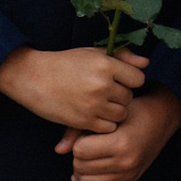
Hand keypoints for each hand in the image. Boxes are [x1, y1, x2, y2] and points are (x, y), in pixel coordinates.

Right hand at [0, 45, 146, 131]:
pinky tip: (92, 115)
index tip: (118, 81)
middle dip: (120, 97)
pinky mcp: (84, 120)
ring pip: (121, 114)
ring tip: (98, 104)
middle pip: (129, 98)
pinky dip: (103, 124)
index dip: (130, 81)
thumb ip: (122, 57)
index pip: (138, 79)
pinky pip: (108, 128)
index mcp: (105, 64)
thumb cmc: (65, 63)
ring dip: (113, 112)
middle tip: (104, 93)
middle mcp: (102, 84)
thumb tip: (146, 63)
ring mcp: (93, 104)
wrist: (33, 77)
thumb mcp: (92, 53)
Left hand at [58, 89, 180, 180]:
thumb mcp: (108, 113)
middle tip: (86, 144)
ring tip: (84, 159)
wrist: (161, 118)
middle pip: (81, 167)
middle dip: (78, 155)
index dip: (79, 141)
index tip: (88, 133)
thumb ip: (79, 129)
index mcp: (121, 143)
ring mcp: (127, 176)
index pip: (80, 150)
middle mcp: (125, 163)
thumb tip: (58, 151)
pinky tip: (79, 179)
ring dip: (79, 171)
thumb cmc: (131, 110)